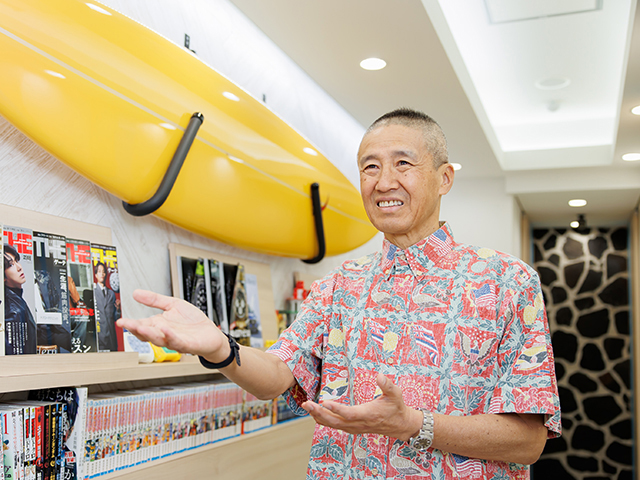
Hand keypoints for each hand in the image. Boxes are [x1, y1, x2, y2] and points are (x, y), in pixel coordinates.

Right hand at [116, 289, 225, 358]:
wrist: (210, 334)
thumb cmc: (192, 322)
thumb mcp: (173, 304)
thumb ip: (154, 300)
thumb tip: (136, 293)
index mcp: (159, 325)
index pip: (141, 326)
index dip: (130, 324)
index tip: (120, 321)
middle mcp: (164, 334)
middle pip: (147, 334)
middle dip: (136, 329)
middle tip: (125, 324)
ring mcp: (175, 340)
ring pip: (160, 339)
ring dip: (150, 334)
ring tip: (141, 327)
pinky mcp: (188, 344)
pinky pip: (178, 341)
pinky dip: (171, 336)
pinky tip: (165, 329)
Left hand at [301, 373, 421, 440]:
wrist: (400, 425)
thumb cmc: (397, 408)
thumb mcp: (396, 395)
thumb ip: (388, 385)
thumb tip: (379, 376)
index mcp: (368, 415)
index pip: (349, 414)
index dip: (337, 409)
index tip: (324, 402)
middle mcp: (359, 423)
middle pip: (335, 421)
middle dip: (319, 413)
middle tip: (306, 404)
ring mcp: (355, 427)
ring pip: (333, 425)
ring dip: (318, 416)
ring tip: (306, 406)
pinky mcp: (352, 428)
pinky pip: (335, 426)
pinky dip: (323, 420)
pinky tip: (315, 414)